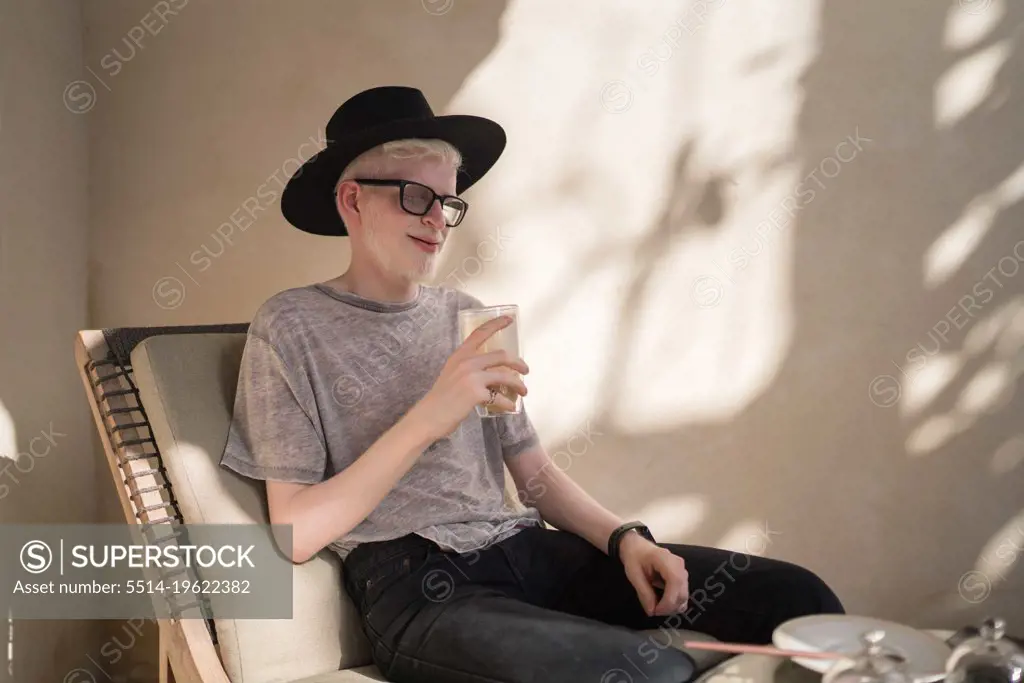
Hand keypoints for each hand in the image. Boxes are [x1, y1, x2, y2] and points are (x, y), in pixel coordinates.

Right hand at [411, 315, 529, 440]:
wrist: (428, 416)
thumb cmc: (441, 398)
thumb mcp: (452, 374)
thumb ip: (468, 368)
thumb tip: (491, 373)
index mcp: (460, 355)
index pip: (479, 333)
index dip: (496, 324)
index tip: (509, 319)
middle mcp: (466, 362)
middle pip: (501, 356)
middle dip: (518, 363)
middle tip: (525, 371)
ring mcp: (472, 377)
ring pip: (505, 375)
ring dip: (518, 384)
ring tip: (524, 392)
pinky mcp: (476, 393)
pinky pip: (500, 396)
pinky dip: (508, 403)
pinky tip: (510, 407)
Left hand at [619, 532, 688, 616]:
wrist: (637, 547)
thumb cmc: (634, 558)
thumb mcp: (634, 575)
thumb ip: (644, 593)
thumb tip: (652, 611)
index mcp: (666, 560)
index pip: (675, 583)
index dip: (668, 601)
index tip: (655, 611)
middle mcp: (679, 565)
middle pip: (682, 592)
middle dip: (669, 607)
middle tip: (653, 610)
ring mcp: (682, 570)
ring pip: (684, 595)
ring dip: (672, 606)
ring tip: (657, 607)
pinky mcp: (682, 577)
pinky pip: (683, 593)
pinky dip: (675, 602)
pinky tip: (663, 602)